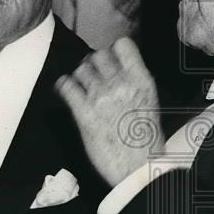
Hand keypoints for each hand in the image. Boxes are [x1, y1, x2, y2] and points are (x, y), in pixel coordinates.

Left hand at [56, 37, 164, 186]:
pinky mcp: (83, 113)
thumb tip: (120, 72)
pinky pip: (66, 87)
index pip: (122, 45)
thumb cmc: (147, 141)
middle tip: (92, 75)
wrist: (138, 168)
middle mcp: (120, 83)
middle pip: (98, 55)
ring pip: (81, 69)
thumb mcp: (150, 103)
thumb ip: (135, 83)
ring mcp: (100, 97)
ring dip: (79, 76)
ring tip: (81, 86)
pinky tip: (66, 91)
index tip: (110, 58)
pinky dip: (64, 86)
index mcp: (141, 80)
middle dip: (93, 64)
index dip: (113, 50)